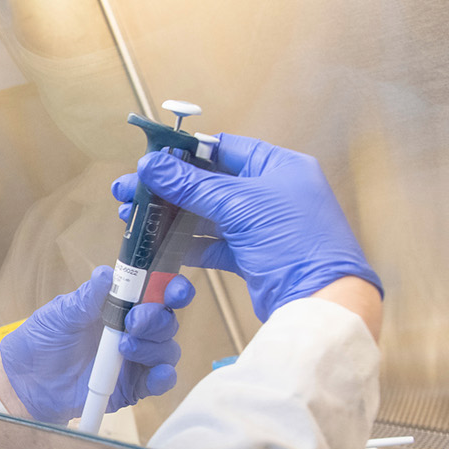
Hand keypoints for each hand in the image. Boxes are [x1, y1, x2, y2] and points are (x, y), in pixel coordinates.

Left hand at [0, 266, 193, 422]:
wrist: (25, 381)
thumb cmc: (41, 341)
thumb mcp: (60, 313)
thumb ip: (87, 297)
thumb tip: (107, 274)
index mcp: (119, 305)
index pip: (155, 292)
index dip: (171, 288)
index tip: (172, 290)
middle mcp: (133, 330)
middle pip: (165, 321)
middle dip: (156, 319)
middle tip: (133, 321)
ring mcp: (134, 359)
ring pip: (166, 350)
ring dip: (153, 346)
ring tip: (124, 347)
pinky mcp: (131, 387)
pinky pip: (159, 383)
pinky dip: (164, 377)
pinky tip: (157, 373)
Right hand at [113, 134, 379, 320]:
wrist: (320, 300)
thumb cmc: (295, 242)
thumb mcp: (240, 206)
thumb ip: (192, 185)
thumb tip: (152, 165)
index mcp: (278, 166)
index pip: (223, 148)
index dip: (184, 153)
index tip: (150, 159)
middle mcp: (271, 192)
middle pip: (209, 182)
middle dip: (167, 188)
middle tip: (128, 191)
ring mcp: (262, 225)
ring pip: (207, 214)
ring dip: (171, 216)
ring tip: (134, 217)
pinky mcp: (253, 255)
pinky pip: (213, 243)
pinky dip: (187, 244)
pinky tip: (158, 244)